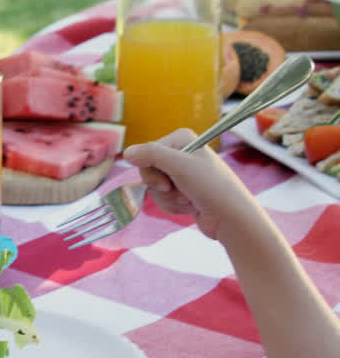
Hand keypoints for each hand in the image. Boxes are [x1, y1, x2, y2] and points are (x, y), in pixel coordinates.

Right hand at [121, 129, 258, 239]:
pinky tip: (191, 207)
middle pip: (148, 170)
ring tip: (189, 200)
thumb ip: (150, 154)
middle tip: (181, 191)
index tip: (170, 179)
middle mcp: (181, 153)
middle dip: (162, 187)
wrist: (232, 218)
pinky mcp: (184, 191)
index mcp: (181, 139)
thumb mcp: (179, 165)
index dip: (152, 170)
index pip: (146, 152)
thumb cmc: (210, 187)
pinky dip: (174, 206)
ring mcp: (182, 173)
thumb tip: (127, 152)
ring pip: (154, 187)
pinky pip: (163, 198)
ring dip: (169, 199)